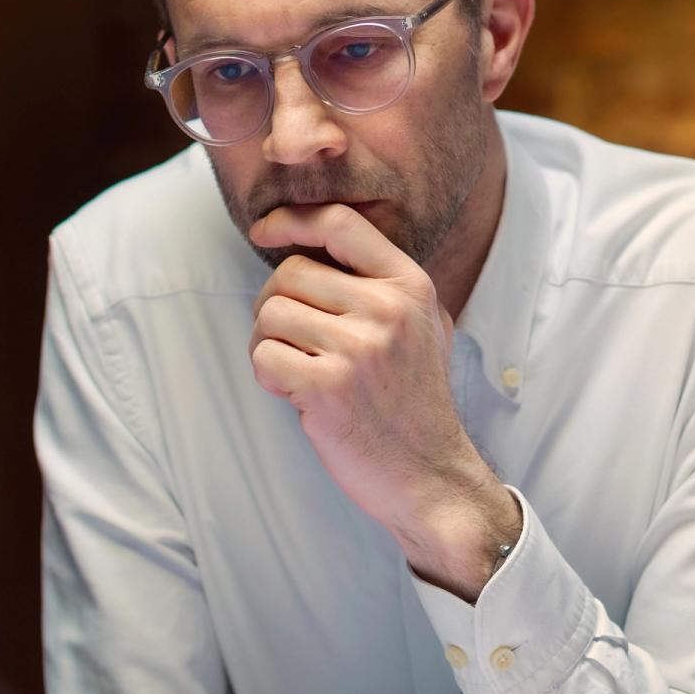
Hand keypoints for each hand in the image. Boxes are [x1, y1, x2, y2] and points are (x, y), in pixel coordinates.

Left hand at [249, 202, 519, 595]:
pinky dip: (269, 377)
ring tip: (299, 370)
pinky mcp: (328, 388)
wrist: (430, 474)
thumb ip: (383, 283)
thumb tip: (315, 240)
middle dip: (276, 305)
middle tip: (294, 341)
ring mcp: (358, 349)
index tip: (265, 231)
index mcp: (410, 286)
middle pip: (290, 273)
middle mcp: (387, 309)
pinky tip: (298, 395)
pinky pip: (263, 357)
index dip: (292, 219)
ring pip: (269, 314)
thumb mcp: (423, 326)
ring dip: (269, 343)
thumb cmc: (415, 401)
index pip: (340, 224)